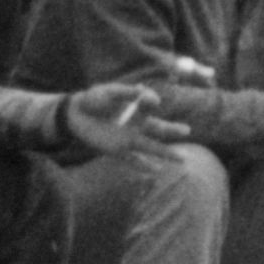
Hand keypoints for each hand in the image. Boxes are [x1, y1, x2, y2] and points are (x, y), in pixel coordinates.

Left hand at [61, 80, 184, 156]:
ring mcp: (128, 138)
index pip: (150, 105)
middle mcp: (136, 123)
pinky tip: (157, 171)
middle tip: (187, 131)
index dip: (151, 101)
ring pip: (151, 146)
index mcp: (136, 107)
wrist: (76, 114)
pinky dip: (144, 165)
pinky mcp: (117, 150)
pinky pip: (133, 159)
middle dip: (172, 130)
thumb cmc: (94, 99)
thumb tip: (142, 91)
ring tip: (183, 158)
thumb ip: (125, 93)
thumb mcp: (108, 92)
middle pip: (158, 128)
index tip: (150, 100)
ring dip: (166, 153)